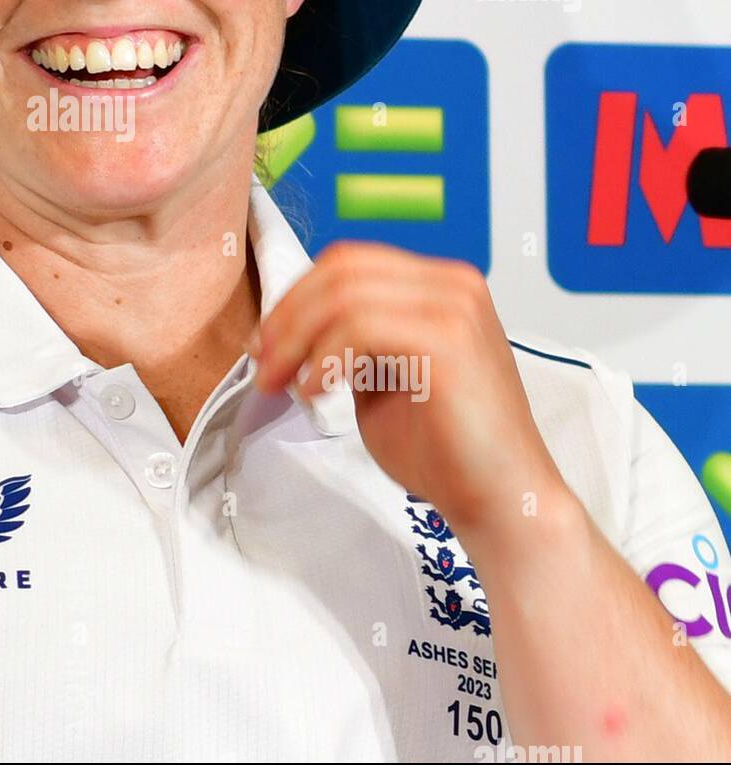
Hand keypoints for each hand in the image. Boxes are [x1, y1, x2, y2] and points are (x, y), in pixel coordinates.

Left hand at [251, 240, 567, 538]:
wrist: (502, 501)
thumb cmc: (445, 450)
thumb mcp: (382, 379)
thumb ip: (350, 343)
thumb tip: (292, 328)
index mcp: (439, 286)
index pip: (349, 263)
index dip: (295, 298)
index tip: (264, 343)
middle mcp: (453, 284)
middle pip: (342, 269)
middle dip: (287, 315)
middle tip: (262, 362)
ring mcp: (454, 307)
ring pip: (344, 294)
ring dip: (296, 339)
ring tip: (280, 383)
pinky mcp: (448, 341)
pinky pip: (360, 327)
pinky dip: (324, 358)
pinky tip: (313, 394)